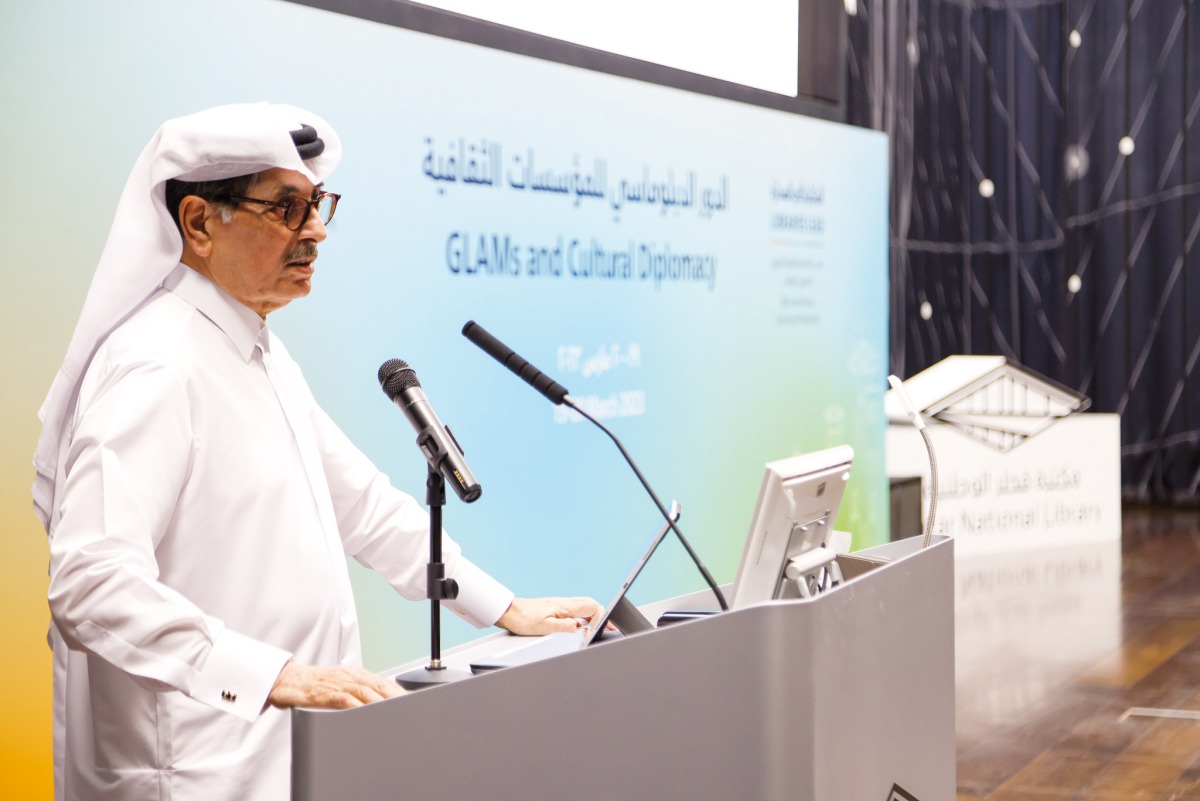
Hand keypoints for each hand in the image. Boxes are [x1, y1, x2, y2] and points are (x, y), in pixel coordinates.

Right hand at [267, 662, 404, 709]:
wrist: (287, 680)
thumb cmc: (315, 684)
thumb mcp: (341, 685)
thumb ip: (358, 693)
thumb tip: (378, 704)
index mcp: (356, 674)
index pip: (383, 683)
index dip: (398, 692)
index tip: (412, 702)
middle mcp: (349, 676)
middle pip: (378, 686)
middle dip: (395, 696)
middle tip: (409, 708)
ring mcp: (337, 683)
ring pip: (364, 691)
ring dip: (380, 701)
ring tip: (393, 711)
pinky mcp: (323, 693)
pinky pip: (342, 699)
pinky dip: (354, 705)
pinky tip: (363, 712)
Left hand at [496, 596, 604, 635]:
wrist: (510, 612)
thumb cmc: (523, 619)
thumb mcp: (545, 627)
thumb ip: (565, 627)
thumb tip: (580, 627)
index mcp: (565, 607)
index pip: (592, 607)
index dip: (600, 618)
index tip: (599, 629)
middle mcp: (564, 603)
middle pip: (591, 604)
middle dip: (602, 614)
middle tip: (608, 626)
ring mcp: (560, 604)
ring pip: (584, 606)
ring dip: (593, 615)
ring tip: (598, 626)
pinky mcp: (555, 608)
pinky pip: (575, 609)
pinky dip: (583, 616)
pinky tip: (580, 626)